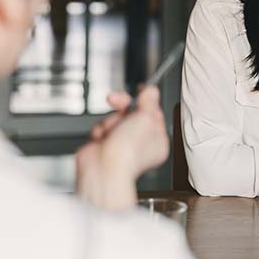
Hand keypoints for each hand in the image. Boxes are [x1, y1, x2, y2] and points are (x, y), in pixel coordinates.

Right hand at [75, 86, 168, 211]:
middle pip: (133, 114)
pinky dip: (101, 130)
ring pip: (115, 119)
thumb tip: (151, 91)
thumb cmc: (128, 152)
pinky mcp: (104, 146)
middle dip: (123, 107)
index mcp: (157, 140)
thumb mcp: (146, 118)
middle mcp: (140, 144)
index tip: (141, 90)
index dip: (146, 100)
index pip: (154, 113)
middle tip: (117, 100)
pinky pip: (103, 128)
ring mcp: (121, 145)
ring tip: (111, 131)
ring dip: (111, 121)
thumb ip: (149, 102)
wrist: (103, 168)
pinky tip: (102, 138)